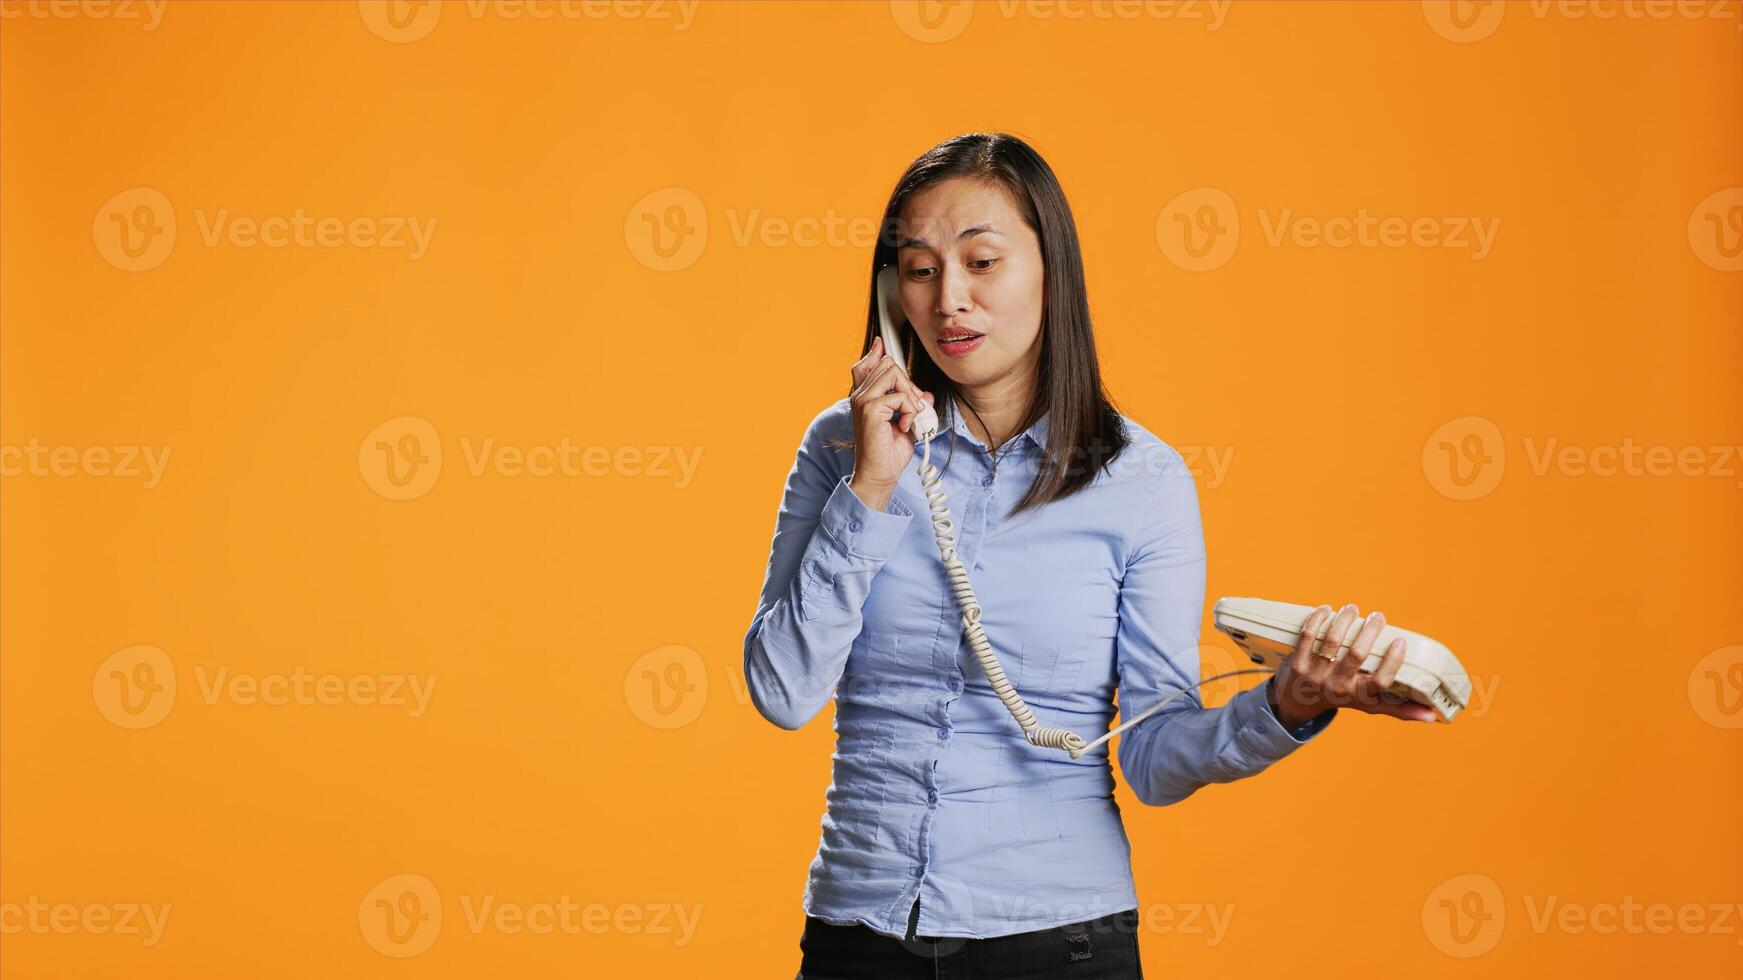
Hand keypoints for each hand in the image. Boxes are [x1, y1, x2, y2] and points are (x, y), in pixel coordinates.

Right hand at [847, 335, 933, 509]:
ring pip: (893, 372)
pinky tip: (905, 426)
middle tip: (911, 406)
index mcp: (864, 396)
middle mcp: (860, 395)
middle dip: (907, 381)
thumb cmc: (889, 453)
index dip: (877, 352)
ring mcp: (863, 401)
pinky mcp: (870, 409)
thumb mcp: (905, 422)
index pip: (867, 363)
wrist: (880, 475)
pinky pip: (900, 396)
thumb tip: (925, 392)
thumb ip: (912, 404)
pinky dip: (910, 411)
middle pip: (888, 363)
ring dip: (909, 394)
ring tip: (909, 415)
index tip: (882, 344)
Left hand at [1270, 603, 1437, 726]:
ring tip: (1353, 609)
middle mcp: (1337, 686)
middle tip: (1378, 616)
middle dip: (1370, 631)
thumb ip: (1400, 709)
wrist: (1298, 703)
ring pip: (1332, 641)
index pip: (1380, 682)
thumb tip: (1433, 716)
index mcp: (1359, 695)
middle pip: (1357, 655)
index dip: (1392, 661)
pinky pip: (1308, 636)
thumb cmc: (1341, 698)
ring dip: (1344, 620)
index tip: (1400, 641)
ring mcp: (1316, 673)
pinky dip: (1317, 619)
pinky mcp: (1297, 661)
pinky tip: (1327, 610)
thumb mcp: (1369, 705)